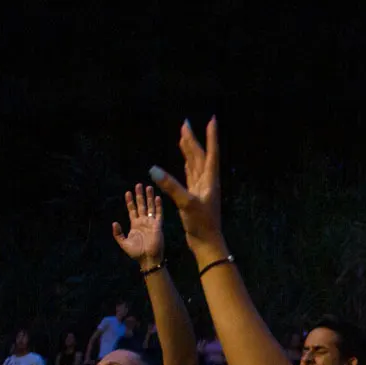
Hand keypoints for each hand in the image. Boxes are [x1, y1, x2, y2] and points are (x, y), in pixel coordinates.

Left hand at [112, 183, 164, 265]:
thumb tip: (114, 223)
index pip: (132, 209)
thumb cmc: (136, 253)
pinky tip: (158, 197)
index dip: (130, 201)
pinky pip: (158, 214)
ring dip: (149, 197)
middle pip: (141, 205)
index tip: (128, 192)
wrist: (148, 259)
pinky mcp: (158, 225)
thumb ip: (118, 233)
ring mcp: (151, 222)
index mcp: (135, 224)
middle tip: (138, 185)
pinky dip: (158, 206)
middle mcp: (143, 221)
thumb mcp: (123, 243)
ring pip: (150, 207)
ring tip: (148, 187)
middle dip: (140, 195)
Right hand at [150, 118, 225, 257]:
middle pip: (200, 155)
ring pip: (195, 164)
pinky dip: (187, 165)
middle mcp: (207, 182)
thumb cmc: (201, 225)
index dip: (211, 137)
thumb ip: (171, 186)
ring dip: (189, 150)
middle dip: (192, 139)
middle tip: (185, 123)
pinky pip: (190, 175)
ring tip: (183, 135)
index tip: (212, 120)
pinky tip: (185, 159)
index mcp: (210, 181)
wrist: (206, 243)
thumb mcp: (186, 204)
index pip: (211, 153)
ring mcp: (201, 189)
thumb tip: (153, 170)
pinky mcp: (194, 196)